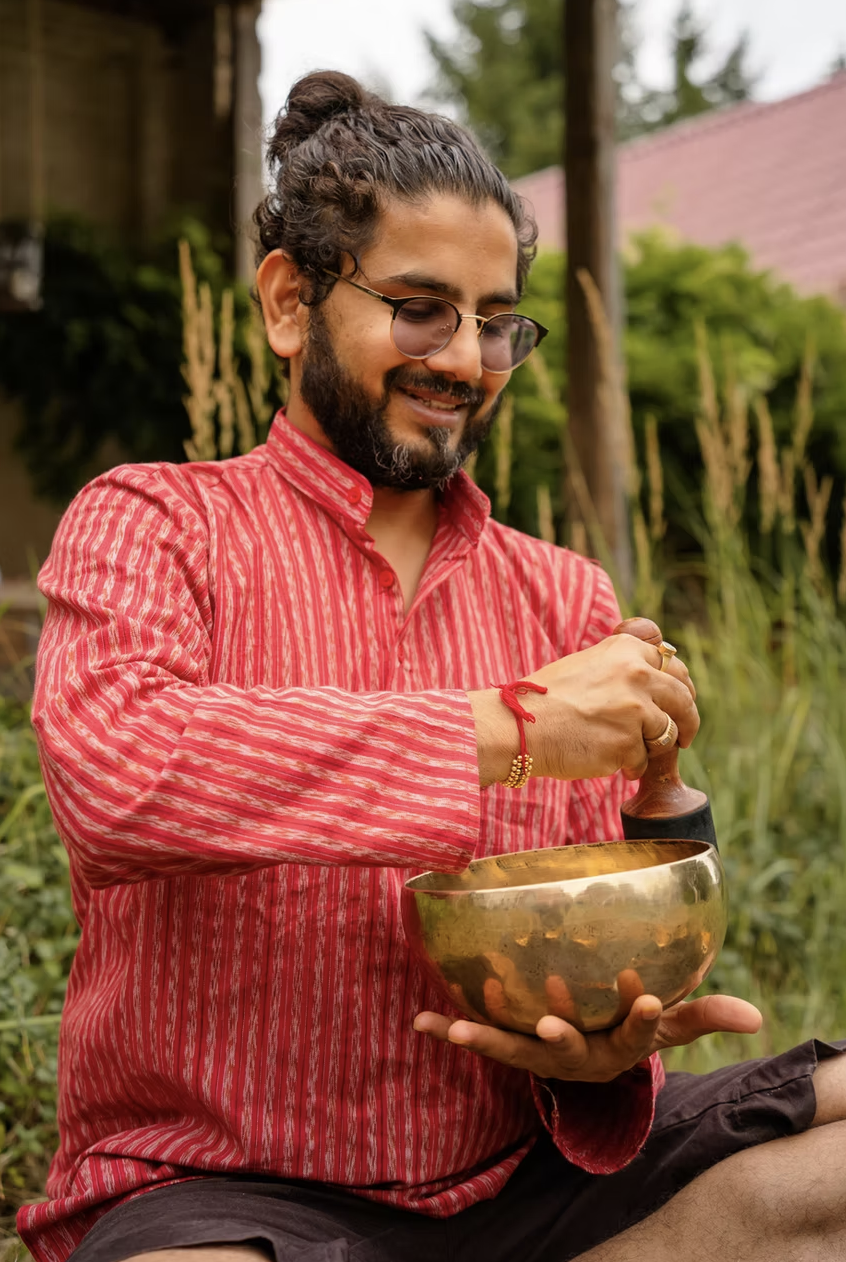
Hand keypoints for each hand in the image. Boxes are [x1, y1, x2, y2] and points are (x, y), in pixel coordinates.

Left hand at [413, 994, 761, 1082]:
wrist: (591, 1062)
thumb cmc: (629, 1030)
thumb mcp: (667, 1027)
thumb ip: (702, 1016)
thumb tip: (756, 1017)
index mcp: (616, 1048)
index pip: (635, 1036)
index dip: (641, 1019)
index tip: (649, 998)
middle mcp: (575, 1056)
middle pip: (568, 1050)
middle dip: (560, 1035)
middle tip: (552, 1024)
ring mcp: (538, 1053)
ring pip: (512, 1050)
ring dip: (485, 1038)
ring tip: (455, 1029)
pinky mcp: (509, 1044)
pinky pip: (478, 1036)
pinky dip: (448, 1027)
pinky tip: (419, 1019)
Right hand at [469, 634, 698, 784]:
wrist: (518, 725)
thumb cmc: (545, 698)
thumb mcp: (587, 664)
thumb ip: (622, 667)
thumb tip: (657, 679)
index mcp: (626, 650)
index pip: (672, 664)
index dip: (680, 685)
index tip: (680, 700)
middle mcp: (637, 674)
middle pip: (683, 698)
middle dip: (688, 720)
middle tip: (684, 736)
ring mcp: (636, 710)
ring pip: (668, 733)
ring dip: (654, 746)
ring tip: (629, 752)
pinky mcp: (629, 744)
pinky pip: (643, 760)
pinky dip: (629, 765)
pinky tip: (608, 762)